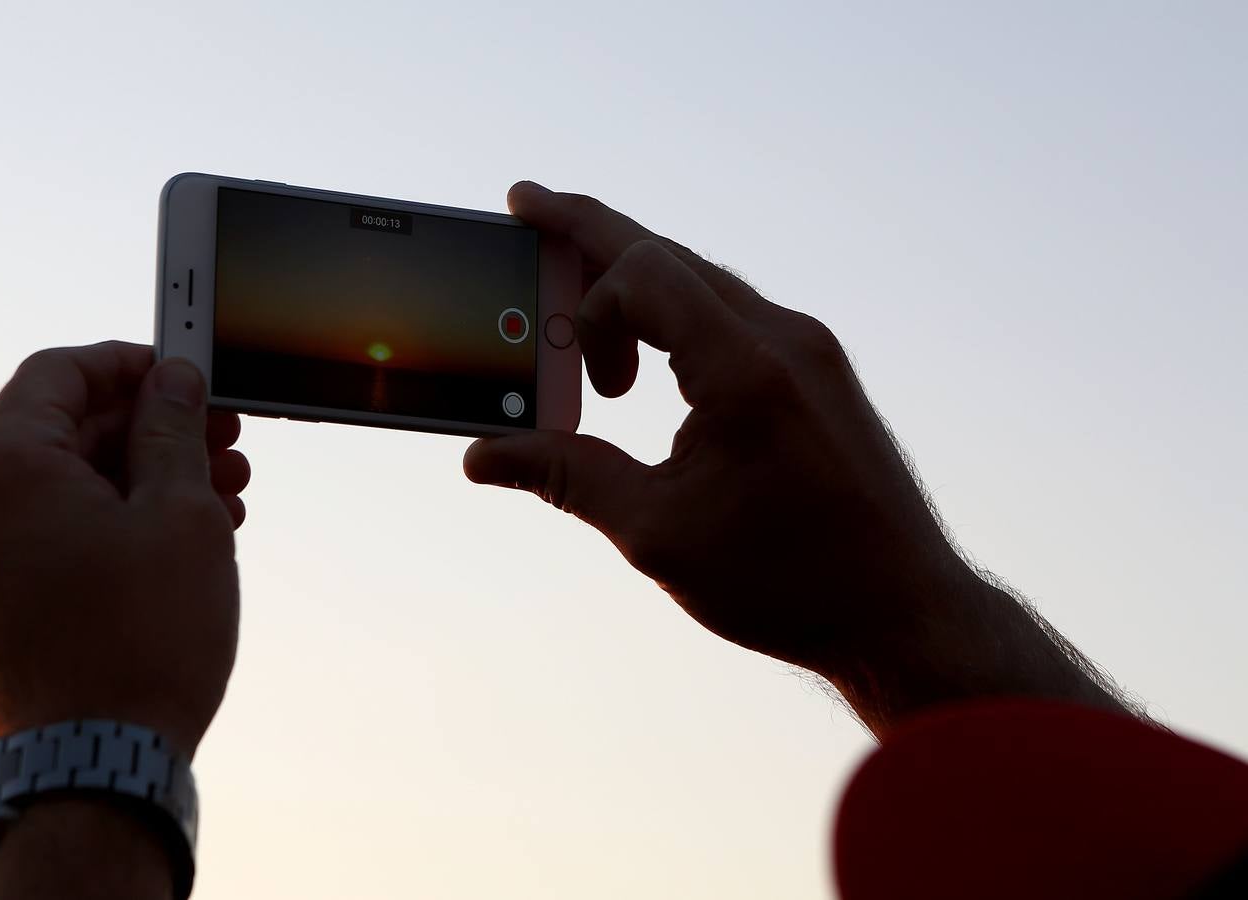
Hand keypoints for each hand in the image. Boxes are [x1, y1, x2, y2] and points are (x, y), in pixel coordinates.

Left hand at [0, 341, 248, 755]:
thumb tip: (173, 383)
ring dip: (136, 483)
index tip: (186, 374)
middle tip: (222, 445)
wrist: (88, 771)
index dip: (131, 365)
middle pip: (60, 433)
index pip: (60, 372)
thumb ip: (173, 431)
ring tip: (218, 502)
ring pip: (57, 490)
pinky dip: (102, 527)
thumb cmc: (138, 644)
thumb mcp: (180, 515)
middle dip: (149, 433)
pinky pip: (41, 538)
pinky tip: (171, 545)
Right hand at [466, 183, 1128, 733]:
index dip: (579, 286)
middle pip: (669, 255)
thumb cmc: (790, 581)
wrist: (906, 613)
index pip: (643, 270)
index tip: (545, 323)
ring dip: (635, 292)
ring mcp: (810, 350)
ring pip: (703, 281)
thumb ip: (567, 477)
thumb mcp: (658, 533)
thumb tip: (485, 458)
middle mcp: (784, 338)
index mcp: (745, 369)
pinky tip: (650, 365)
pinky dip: (677, 320)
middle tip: (529, 212)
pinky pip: (734, 314)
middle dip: (591, 237)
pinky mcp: (821, 371)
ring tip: (587, 341)